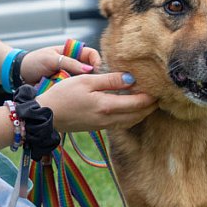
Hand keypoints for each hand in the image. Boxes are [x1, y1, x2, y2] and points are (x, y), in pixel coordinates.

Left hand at [20, 45, 100, 84]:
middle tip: (89, 84)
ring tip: (80, 90)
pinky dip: (74, 92)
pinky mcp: (65, 87)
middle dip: (91, 76)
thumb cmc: (34, 61)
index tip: (95, 70)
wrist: (19, 74)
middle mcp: (73, 64)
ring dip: (82, 85)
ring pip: (83, 81)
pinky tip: (74, 96)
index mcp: (71, 52)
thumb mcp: (51, 59)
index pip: (91, 54)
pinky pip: (74, 90)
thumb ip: (69, 63)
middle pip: (90, 70)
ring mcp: (69, 76)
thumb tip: (89, 69)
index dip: (96, 61)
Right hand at [36, 72, 156, 132]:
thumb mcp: (86, 81)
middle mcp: (108, 119)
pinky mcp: (98, 127)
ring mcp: (103, 125)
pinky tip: (129, 107)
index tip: (158, 87)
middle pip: (138, 115)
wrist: (46, 115)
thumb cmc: (63, 94)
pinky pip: (121, 123)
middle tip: (159, 95)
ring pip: (131, 121)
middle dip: (151, 106)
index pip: (138, 103)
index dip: (151, 96)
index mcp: (107, 106)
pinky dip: (130, 116)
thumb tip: (131, 79)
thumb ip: (110, 80)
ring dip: (142, 113)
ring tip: (148, 101)